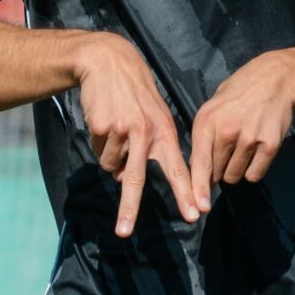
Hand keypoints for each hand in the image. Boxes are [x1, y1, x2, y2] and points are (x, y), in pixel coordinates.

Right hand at [71, 33, 196, 237]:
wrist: (108, 62)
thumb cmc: (134, 94)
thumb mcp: (152, 117)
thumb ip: (148, 148)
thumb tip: (124, 178)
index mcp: (165, 132)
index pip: (179, 168)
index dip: (187, 193)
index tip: (196, 214)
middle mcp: (146, 133)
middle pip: (136, 179)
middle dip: (129, 208)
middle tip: (124, 232)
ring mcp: (123, 130)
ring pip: (111, 165)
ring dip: (110, 155)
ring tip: (115, 128)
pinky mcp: (102, 127)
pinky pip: (98, 150)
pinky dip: (98, 142)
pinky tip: (103, 120)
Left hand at [189, 50, 294, 205]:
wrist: (275, 79)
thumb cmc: (238, 95)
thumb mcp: (212, 109)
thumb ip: (203, 138)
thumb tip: (197, 172)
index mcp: (207, 122)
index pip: (200, 163)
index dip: (198, 188)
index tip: (199, 207)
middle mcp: (227, 131)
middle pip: (217, 174)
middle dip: (217, 171)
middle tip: (226, 152)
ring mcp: (250, 138)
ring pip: (235, 176)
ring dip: (236, 169)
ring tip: (242, 146)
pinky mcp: (270, 144)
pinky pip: (255, 174)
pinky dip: (254, 169)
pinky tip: (256, 150)